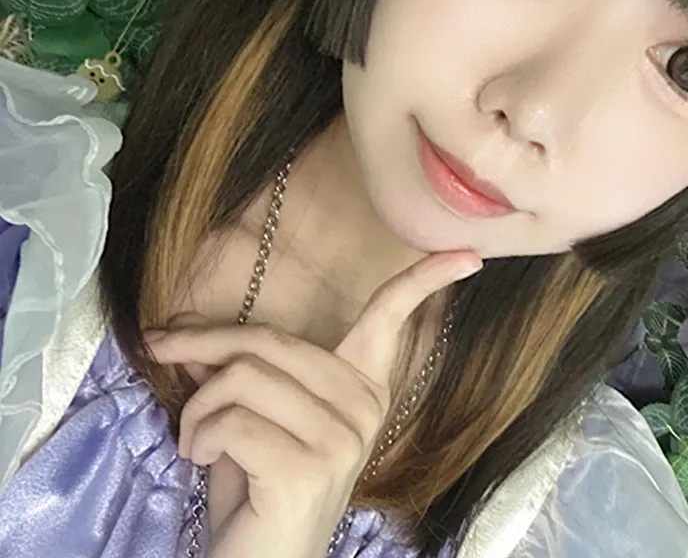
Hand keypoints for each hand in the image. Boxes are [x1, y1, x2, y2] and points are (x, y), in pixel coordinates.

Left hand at [145, 251, 481, 557]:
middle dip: (203, 343)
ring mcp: (342, 437)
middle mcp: (363, 406)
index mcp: (360, 387)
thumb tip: (189, 334)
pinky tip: (203, 460)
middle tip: (163, 349)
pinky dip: (198, 435)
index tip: (466, 255)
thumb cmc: (257, 490)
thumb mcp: (246, 417)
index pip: (390, 318)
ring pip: (242, 377)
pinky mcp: (310, 467)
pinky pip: (232, 421)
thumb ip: (232, 371)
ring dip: (196, 407)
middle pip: (268, 341)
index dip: (425, 279)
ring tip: (194, 438)